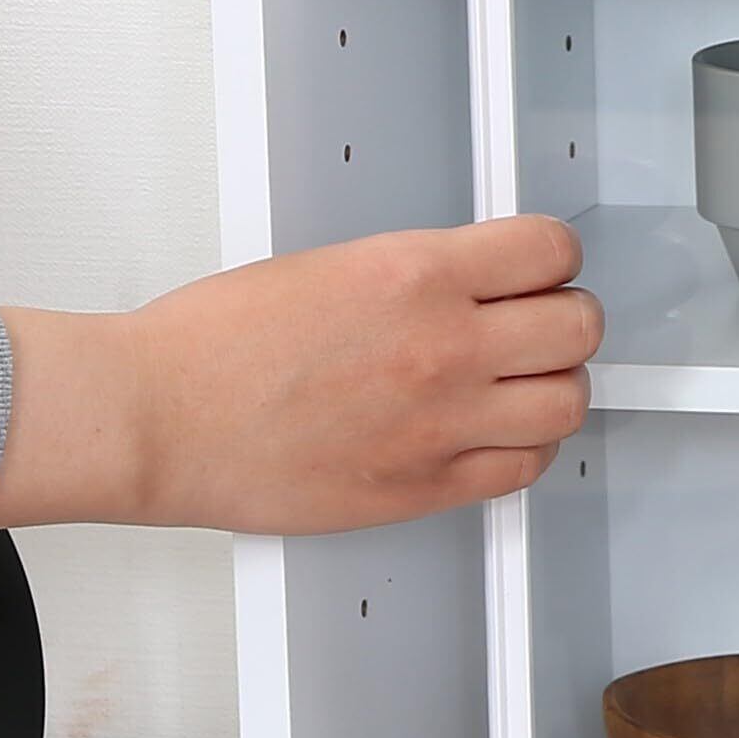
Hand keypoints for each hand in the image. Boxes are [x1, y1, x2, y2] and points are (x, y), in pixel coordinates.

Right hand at [0, 217, 601, 535]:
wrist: (160, 417)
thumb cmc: (213, 344)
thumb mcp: (331, 265)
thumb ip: (415, 275)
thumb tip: (468, 281)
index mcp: (416, 274)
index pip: (550, 250)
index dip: (552, 259)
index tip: (541, 269)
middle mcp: (442, 346)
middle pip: (578, 327)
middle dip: (565, 320)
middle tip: (538, 324)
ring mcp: (440, 423)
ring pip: (567, 403)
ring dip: (553, 387)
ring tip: (521, 382)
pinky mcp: (423, 487)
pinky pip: (523, 469)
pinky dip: (522, 450)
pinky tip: (494, 435)